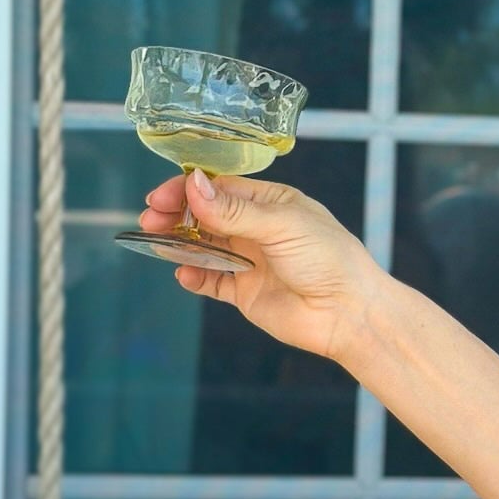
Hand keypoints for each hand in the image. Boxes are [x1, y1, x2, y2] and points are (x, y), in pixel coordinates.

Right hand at [140, 169, 385, 365]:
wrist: (348, 313)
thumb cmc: (329, 259)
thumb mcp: (281, 224)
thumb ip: (234, 211)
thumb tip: (194, 186)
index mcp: (271, 203)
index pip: (220, 188)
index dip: (189, 190)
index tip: (162, 197)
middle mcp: (258, 229)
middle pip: (206, 216)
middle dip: (176, 216)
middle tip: (150, 220)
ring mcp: (250, 261)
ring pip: (203, 248)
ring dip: (179, 244)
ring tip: (156, 243)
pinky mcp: (245, 293)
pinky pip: (211, 281)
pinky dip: (194, 276)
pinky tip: (183, 273)